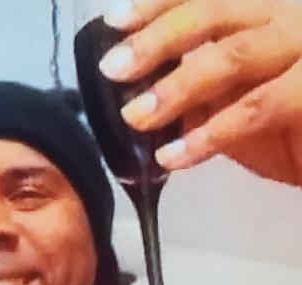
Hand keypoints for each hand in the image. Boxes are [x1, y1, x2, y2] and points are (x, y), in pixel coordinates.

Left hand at [99, 0, 301, 185]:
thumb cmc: (286, 121)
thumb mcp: (234, 100)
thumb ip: (200, 90)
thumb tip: (145, 92)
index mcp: (261, 13)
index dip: (157, 4)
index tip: (114, 22)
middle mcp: (285, 16)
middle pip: (212, 12)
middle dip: (156, 42)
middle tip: (112, 68)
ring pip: (231, 57)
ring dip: (175, 90)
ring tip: (135, 117)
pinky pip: (252, 110)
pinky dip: (207, 136)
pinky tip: (171, 157)